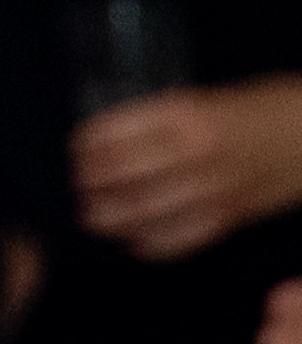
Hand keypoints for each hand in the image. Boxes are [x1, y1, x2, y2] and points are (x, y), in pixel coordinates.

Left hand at [69, 80, 301, 261]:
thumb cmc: (268, 108)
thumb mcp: (212, 97)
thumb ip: (166, 119)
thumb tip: (112, 139)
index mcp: (188, 115)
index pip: (117, 134)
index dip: (88, 145)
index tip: (74, 149)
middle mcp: (197, 152)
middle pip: (123, 177)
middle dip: (91, 185)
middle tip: (76, 187)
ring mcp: (215, 188)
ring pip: (145, 213)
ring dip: (110, 219)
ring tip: (90, 218)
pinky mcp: (233, 217)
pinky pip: (181, 239)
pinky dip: (151, 245)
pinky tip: (132, 243)